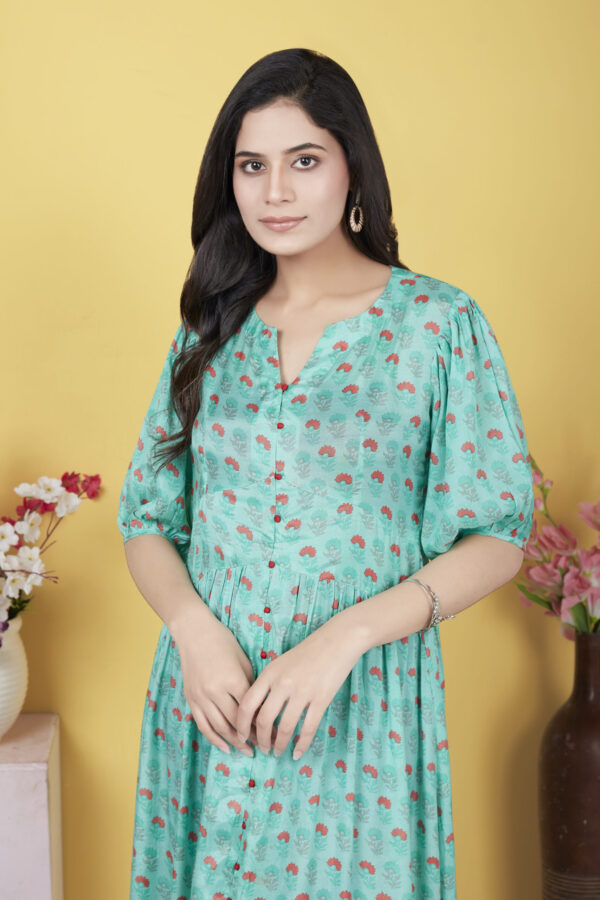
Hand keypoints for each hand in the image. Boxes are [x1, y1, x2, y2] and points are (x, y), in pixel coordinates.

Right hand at [171, 606, 266, 755]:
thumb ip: (250, 685)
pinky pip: (203, 725)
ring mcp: (201, 697)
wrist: (194, 633)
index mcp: (233, 680)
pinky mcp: (191, 699)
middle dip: (252, 737)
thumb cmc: (223, 642)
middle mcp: (216, 691)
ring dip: (235, 742)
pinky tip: (226, 748)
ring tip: (248, 751)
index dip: (263, 724)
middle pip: (237, 722)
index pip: (251, 710)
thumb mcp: (243, 661)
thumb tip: (261, 708)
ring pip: (220, 728)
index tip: (275, 733)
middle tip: (265, 746)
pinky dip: (215, 739)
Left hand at [234, 618, 363, 760]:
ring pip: (284, 727)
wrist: (338, 640)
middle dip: (260, 739)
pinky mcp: (321, 699)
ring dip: (279, 744)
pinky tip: (297, 753)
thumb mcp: (282, 663)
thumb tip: (257, 710)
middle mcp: (283, 683)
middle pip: (263, 719)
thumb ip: (269, 683)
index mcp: (270, 673)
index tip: (241, 736)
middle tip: (262, 749)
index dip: (241, 724)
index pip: (247, 704)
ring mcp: (303, 691)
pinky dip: (301, 744)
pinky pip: (308, 728)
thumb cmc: (309, 651)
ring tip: (277, 752)